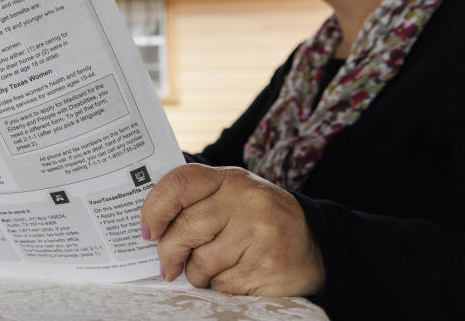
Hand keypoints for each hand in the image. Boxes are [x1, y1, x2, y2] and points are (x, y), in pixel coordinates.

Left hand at [140, 163, 324, 296]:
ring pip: (201, 261)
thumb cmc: (260, 218)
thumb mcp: (233, 196)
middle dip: (169, 252)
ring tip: (210, 269)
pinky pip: (222, 284)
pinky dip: (220, 286)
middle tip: (167, 265)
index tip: (147, 230)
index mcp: (231, 179)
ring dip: (197, 273)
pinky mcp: (266, 267)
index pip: (179, 183)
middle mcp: (246, 202)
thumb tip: (151, 226)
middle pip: (186, 228)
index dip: (154, 208)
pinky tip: (234, 276)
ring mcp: (258, 234)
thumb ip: (196, 202)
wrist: (317, 243)